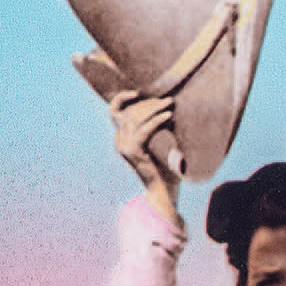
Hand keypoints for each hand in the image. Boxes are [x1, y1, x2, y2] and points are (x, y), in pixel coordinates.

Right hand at [109, 91, 181, 222]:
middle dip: (146, 103)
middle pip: (127, 112)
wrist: (164, 193)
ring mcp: (124, 146)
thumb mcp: (158, 146)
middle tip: (166, 100)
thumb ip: (154, 131)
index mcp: (121, 139)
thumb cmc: (166, 171)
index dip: (123, 98)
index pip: (116, 111)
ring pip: (134, 118)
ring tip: (170, 104)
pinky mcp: (133, 152)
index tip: (138, 92)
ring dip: (153, 108)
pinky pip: (145, 130)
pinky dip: (157, 121)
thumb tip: (164, 110)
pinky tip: (169, 116)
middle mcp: (119, 141)